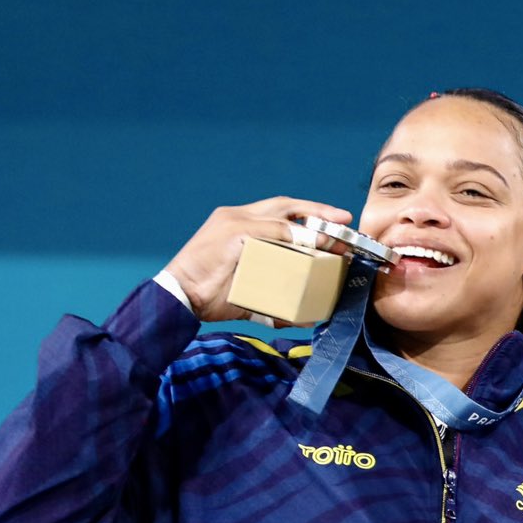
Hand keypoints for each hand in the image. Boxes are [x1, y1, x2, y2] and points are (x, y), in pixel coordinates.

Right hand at [162, 197, 358, 321]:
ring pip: (281, 216)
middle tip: (344, 219)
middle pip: (284, 205)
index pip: (278, 212)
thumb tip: (303, 317)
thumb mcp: (249, 292)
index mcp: (237, 223)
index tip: (334, 222)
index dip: (307, 215)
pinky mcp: (232, 233)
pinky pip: (270, 231)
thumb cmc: (209, 296)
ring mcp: (233, 222)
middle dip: (317, 210)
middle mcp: (235, 216)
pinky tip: (313, 242)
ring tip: (335, 236)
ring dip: (311, 226)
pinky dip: (294, 235)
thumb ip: (273, 297)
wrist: (178, 298)